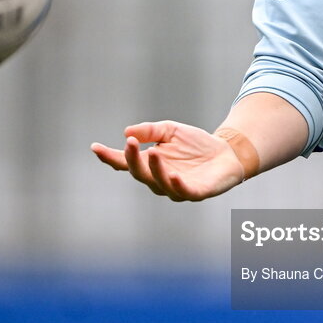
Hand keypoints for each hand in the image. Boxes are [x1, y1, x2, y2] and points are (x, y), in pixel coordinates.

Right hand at [91, 120, 246, 200]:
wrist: (227, 152)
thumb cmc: (196, 144)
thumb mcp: (170, 130)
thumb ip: (150, 131)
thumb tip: (127, 133)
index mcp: (150, 163)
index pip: (125, 162)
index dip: (109, 156)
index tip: (95, 147)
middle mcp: (158, 178)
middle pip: (139, 173)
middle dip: (133, 159)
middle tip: (130, 143)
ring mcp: (175, 187)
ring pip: (159, 183)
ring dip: (154, 169)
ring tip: (153, 153)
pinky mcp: (195, 192)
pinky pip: (182, 191)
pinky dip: (176, 184)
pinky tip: (173, 174)